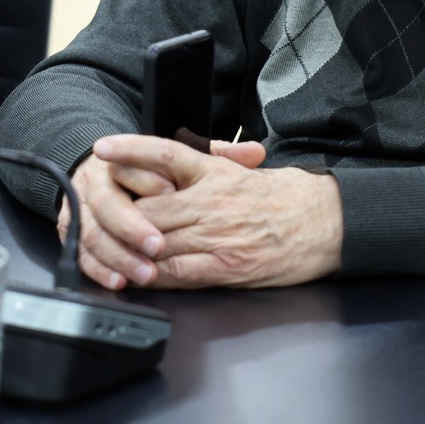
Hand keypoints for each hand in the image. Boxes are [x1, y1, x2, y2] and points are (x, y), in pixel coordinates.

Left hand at [94, 133, 343, 288]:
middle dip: (122, 214)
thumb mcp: (240, 169)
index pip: (164, 153)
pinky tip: (139, 275)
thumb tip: (162, 166)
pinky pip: (177, 272)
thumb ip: (202, 166)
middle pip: (149, 206)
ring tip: (110, 250)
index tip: (102, 148)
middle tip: (101, 216)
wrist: (323, 223)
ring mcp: (216, 235)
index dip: (131, 149)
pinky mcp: (225, 267)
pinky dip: (153, 275)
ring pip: (157, 241)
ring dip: (131, 249)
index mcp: (214, 172)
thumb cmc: (283, 197)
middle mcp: (211, 201)